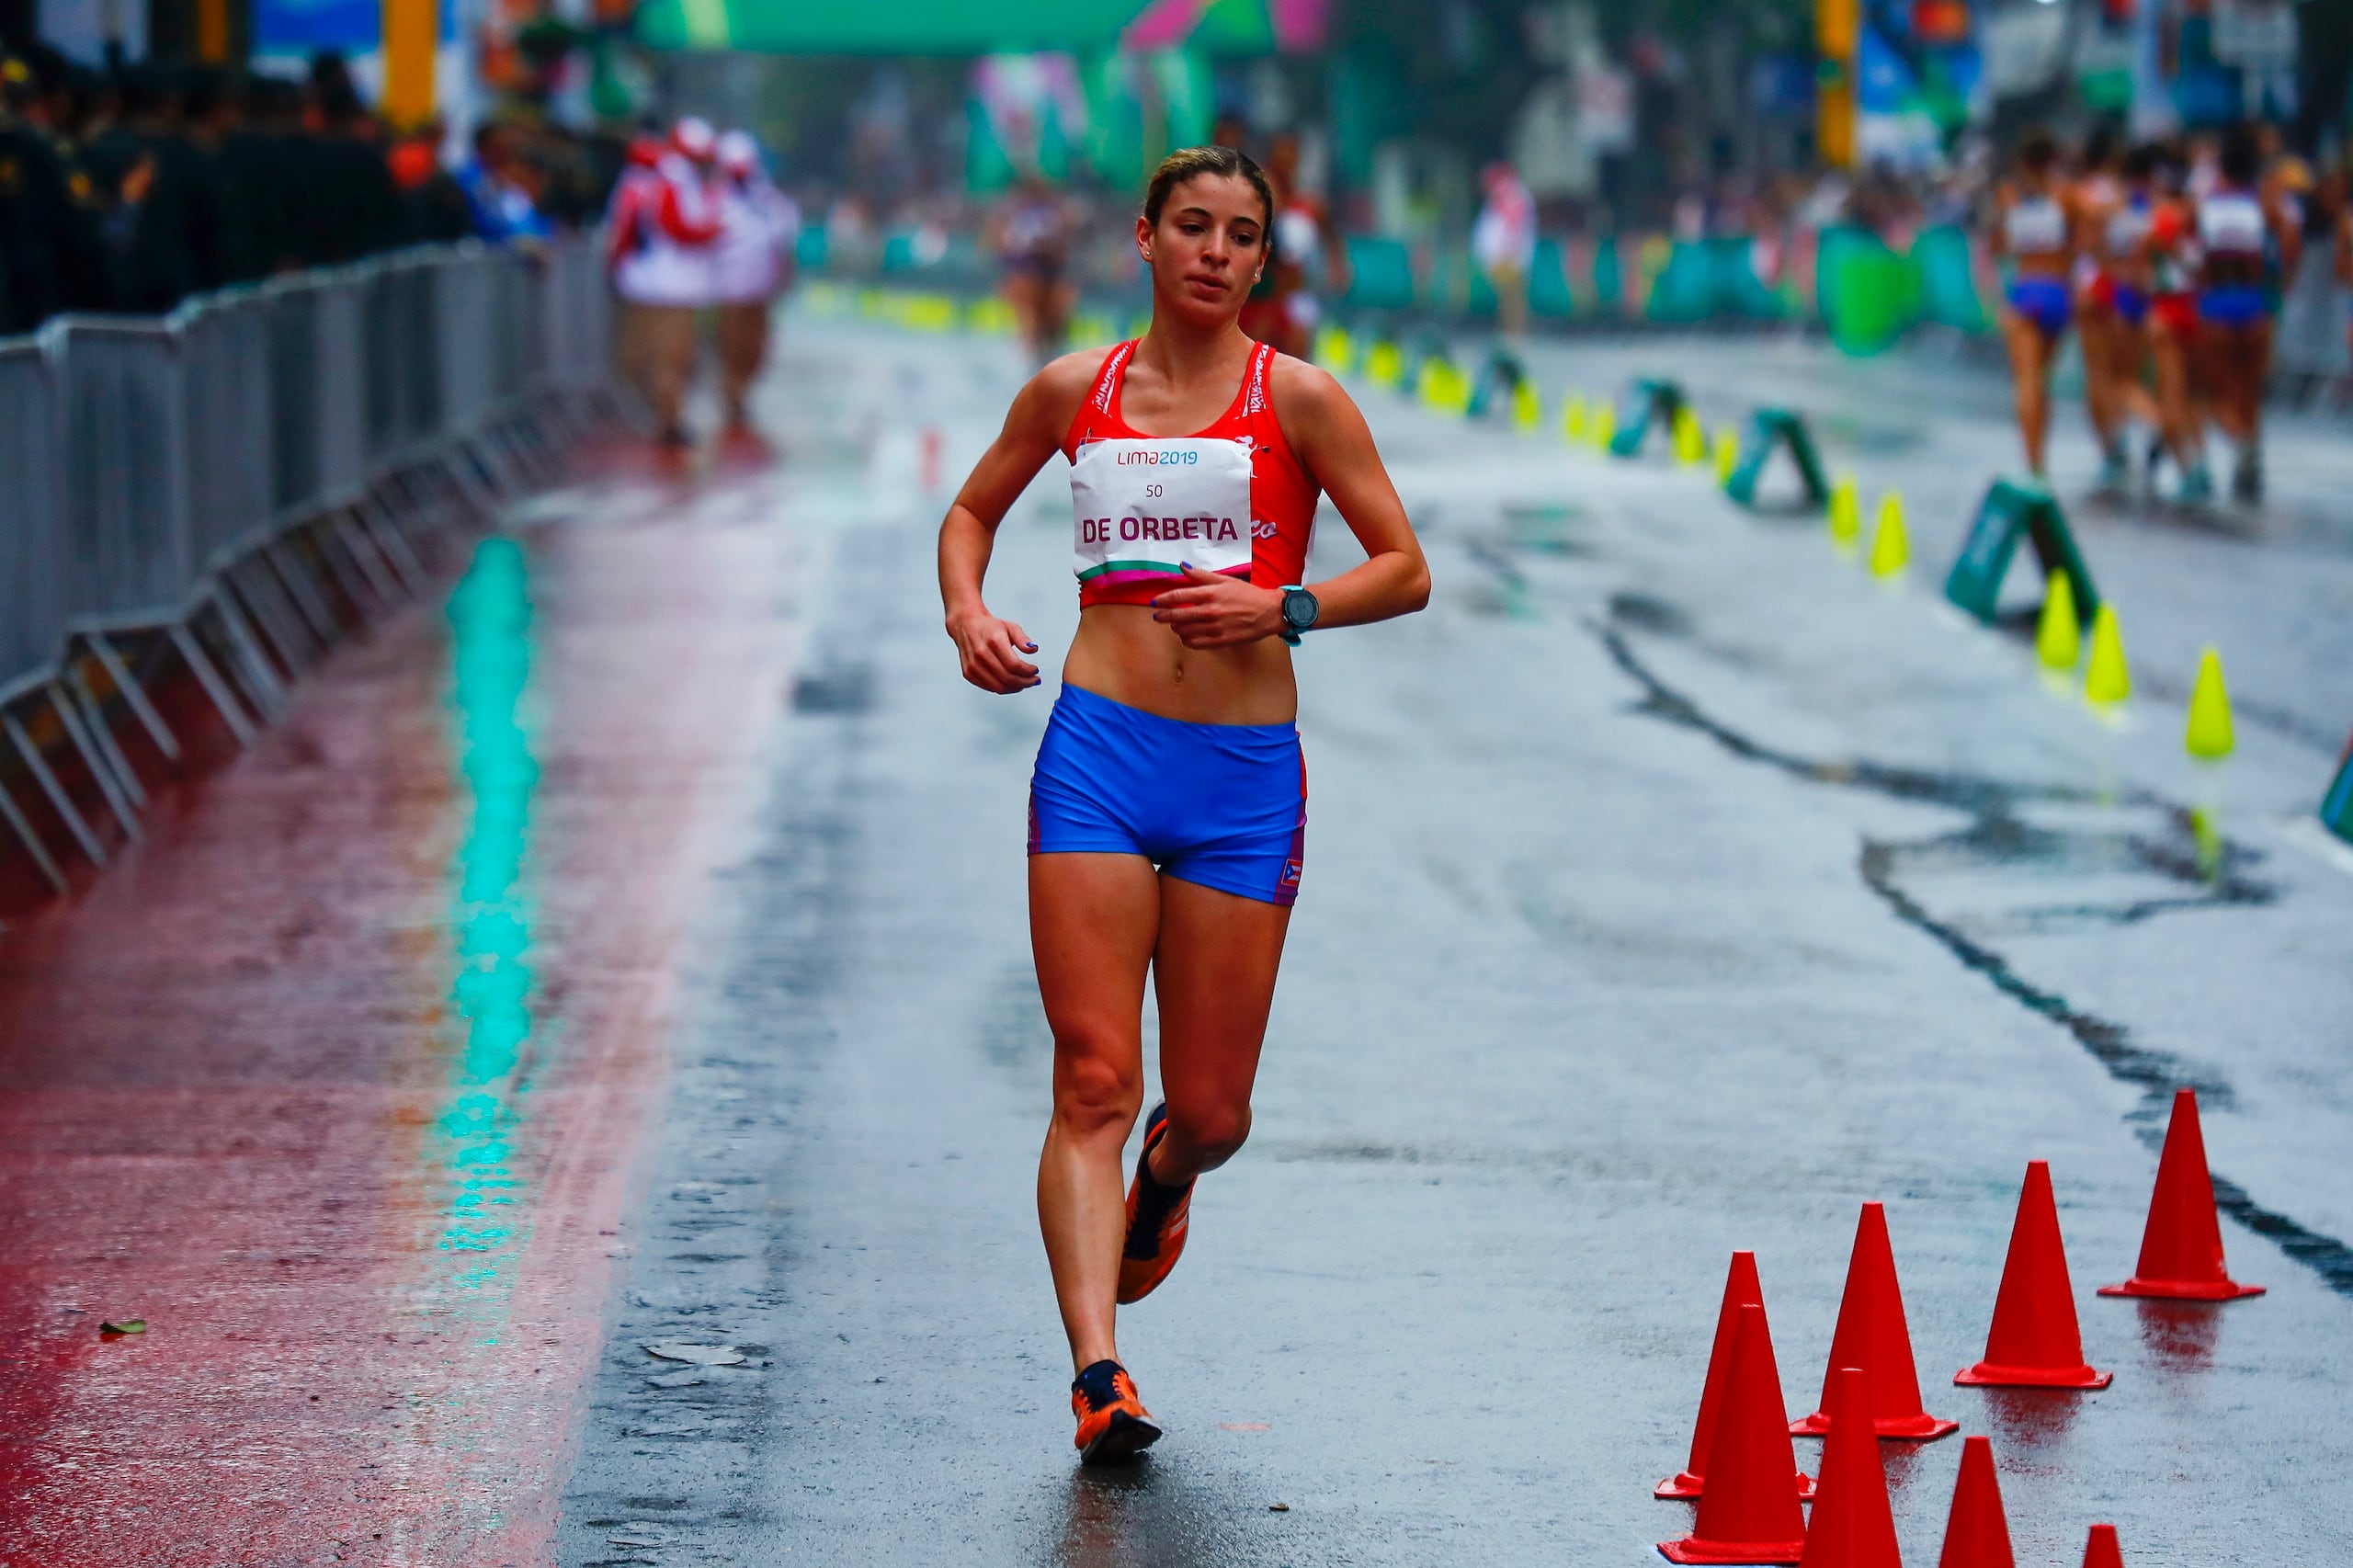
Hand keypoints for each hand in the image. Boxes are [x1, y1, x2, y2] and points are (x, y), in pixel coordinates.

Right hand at [947, 608, 1040, 693]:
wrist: (965, 626)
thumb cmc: (990, 627)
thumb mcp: (1010, 627)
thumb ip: (1023, 639)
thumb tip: (1033, 649)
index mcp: (993, 641)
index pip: (1014, 665)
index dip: (1028, 671)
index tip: (1035, 670)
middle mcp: (981, 654)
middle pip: (1007, 678)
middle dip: (1025, 682)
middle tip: (1034, 680)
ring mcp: (973, 666)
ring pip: (999, 687)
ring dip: (1016, 688)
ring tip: (1025, 683)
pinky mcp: (968, 673)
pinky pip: (990, 688)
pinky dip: (1004, 688)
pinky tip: (1012, 684)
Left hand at [1150, 563, 1282, 649]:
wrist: (1269, 613)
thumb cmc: (1248, 595)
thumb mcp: (1225, 580)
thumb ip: (1201, 575)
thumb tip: (1182, 566)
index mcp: (1210, 593)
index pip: (1178, 596)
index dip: (1163, 600)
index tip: (1155, 602)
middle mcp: (1210, 611)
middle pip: (1177, 615)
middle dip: (1163, 616)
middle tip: (1157, 616)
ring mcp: (1214, 628)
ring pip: (1184, 631)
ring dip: (1176, 628)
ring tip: (1175, 624)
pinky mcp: (1220, 641)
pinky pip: (1195, 643)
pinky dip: (1186, 640)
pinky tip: (1187, 636)